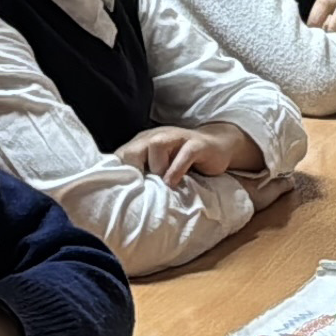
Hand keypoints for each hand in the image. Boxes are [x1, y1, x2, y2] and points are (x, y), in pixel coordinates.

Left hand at [114, 121, 265, 185]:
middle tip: (140, 189)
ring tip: (162, 183)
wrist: (219, 145)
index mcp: (145, 142)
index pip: (122, 155)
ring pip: (156, 145)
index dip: (118, 174)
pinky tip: (174, 183)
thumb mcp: (162, 168)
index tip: (116, 194)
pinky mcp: (197, 144)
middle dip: (133, 169)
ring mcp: (178, 138)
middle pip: (135, 148)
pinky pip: (184, 153)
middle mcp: (158, 137)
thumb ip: (146, 176)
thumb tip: (125, 198)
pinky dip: (176, 169)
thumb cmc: (184, 161)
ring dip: (156, 167)